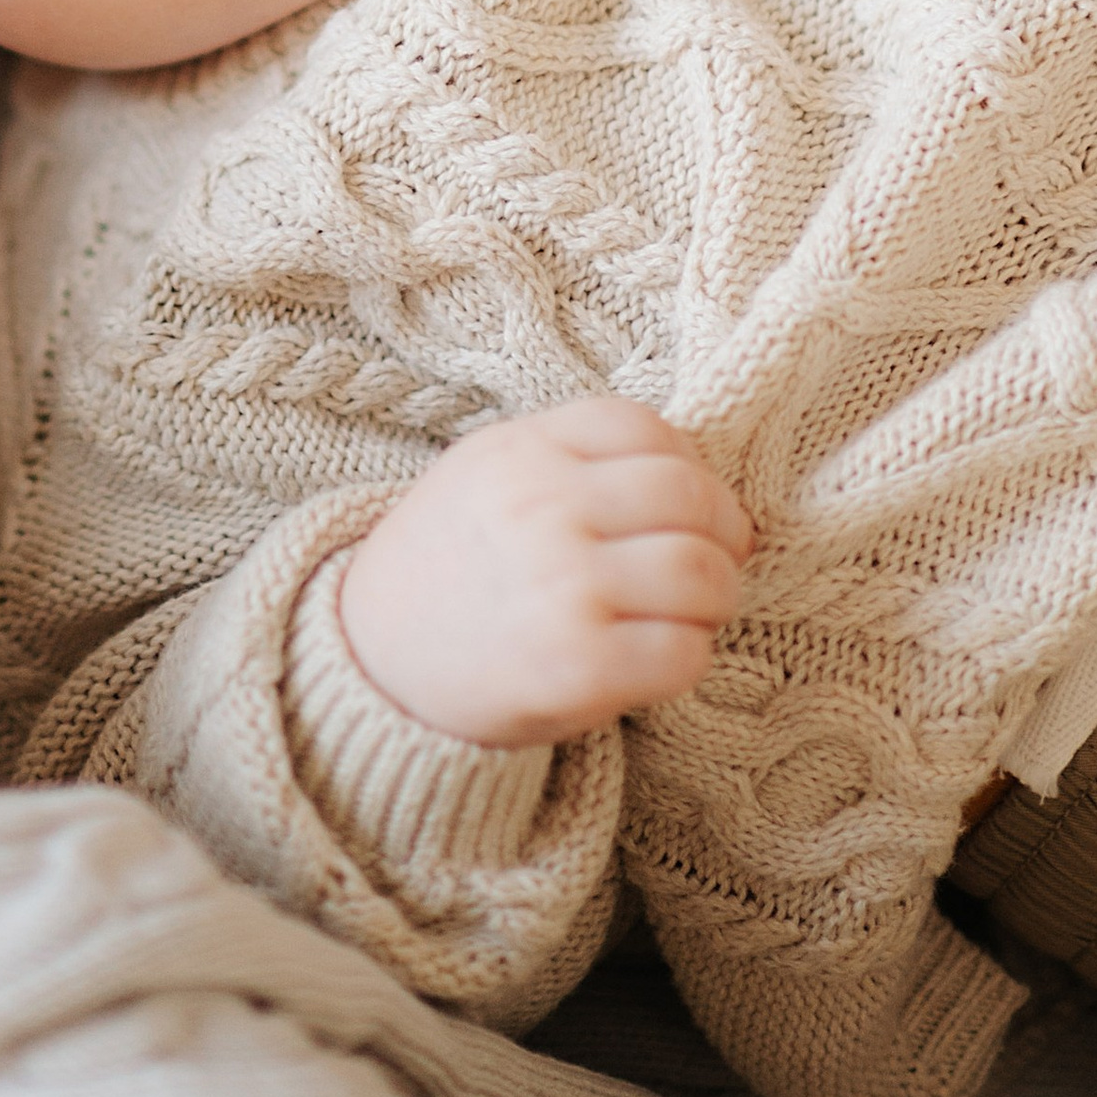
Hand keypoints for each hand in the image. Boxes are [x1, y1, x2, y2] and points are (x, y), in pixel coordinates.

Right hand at [337, 394, 753, 747]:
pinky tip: (660, 657)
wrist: (372, 662)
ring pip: (702, 574)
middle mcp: (546, 509)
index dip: (692, 466)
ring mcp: (565, 588)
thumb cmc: (448, 564)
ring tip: (693, 612)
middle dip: (724, 533)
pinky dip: (690, 656)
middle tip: (719, 560)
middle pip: (691, 499)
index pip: (646, 428)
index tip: (695, 504)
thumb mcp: (488, 472)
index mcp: (524, 451)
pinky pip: (684, 652)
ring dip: (716, 597)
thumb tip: (696, 476)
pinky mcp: (579, 668)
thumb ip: (574, 456)